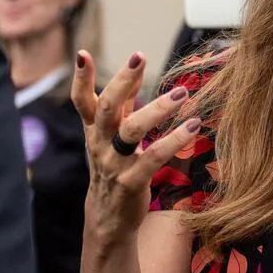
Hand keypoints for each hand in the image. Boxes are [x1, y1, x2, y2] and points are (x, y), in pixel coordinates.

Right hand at [72, 50, 200, 242]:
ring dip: (157, 109)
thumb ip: (123, 105)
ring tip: (182, 94)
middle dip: (121, 81)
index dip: (80, 78)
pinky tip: (193, 127)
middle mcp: (100, 145)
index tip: (83, 54)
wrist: (108, 218)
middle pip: (106, 109)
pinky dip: (174, 140)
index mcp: (94, 131)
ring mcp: (114, 164)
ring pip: (131, 131)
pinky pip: (153, 157)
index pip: (82, 101)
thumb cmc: (113, 168)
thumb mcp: (112, 137)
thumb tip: (133, 72)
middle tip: (138, 58)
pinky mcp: (131, 182)